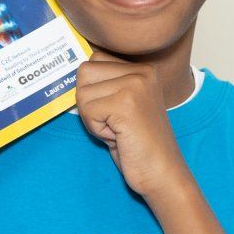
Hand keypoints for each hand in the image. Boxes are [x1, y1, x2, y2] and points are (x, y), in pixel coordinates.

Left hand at [74, 60, 191, 202]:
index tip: (113, 111)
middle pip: (84, 72)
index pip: (94, 60)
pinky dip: (96, 129)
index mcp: (142, 68)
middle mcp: (141, 71)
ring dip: (92, 117)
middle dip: (89, 102)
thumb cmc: (137, 144)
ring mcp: (135, 85)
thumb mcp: (122, 104)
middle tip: (113, 121)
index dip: (93, 89)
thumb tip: (71, 68)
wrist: (161, 173)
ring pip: (83, 93)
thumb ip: (105, 84)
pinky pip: (88, 110)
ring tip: (117, 129)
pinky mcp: (126, 103)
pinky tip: (117, 136)